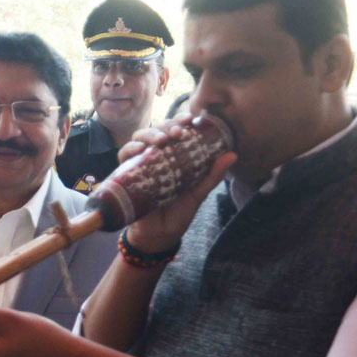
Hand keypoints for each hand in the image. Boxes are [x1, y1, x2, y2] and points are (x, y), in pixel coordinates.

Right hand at [117, 117, 236, 253]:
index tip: (189, 119)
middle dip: (166, 126)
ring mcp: (139, 164)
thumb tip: (233, 154)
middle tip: (177, 132)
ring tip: (161, 141)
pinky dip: (130, 149)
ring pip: (139, 138)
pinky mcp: (125, 174)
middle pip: (156, 130)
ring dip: (149, 134)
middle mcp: (155, 156)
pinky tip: (139, 150)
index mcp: (173, 157)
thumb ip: (212, 175)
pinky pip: (123, 156)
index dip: (179, 120)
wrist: (159, 237)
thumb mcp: (198, 193)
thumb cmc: (178, 214)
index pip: (174, 131)